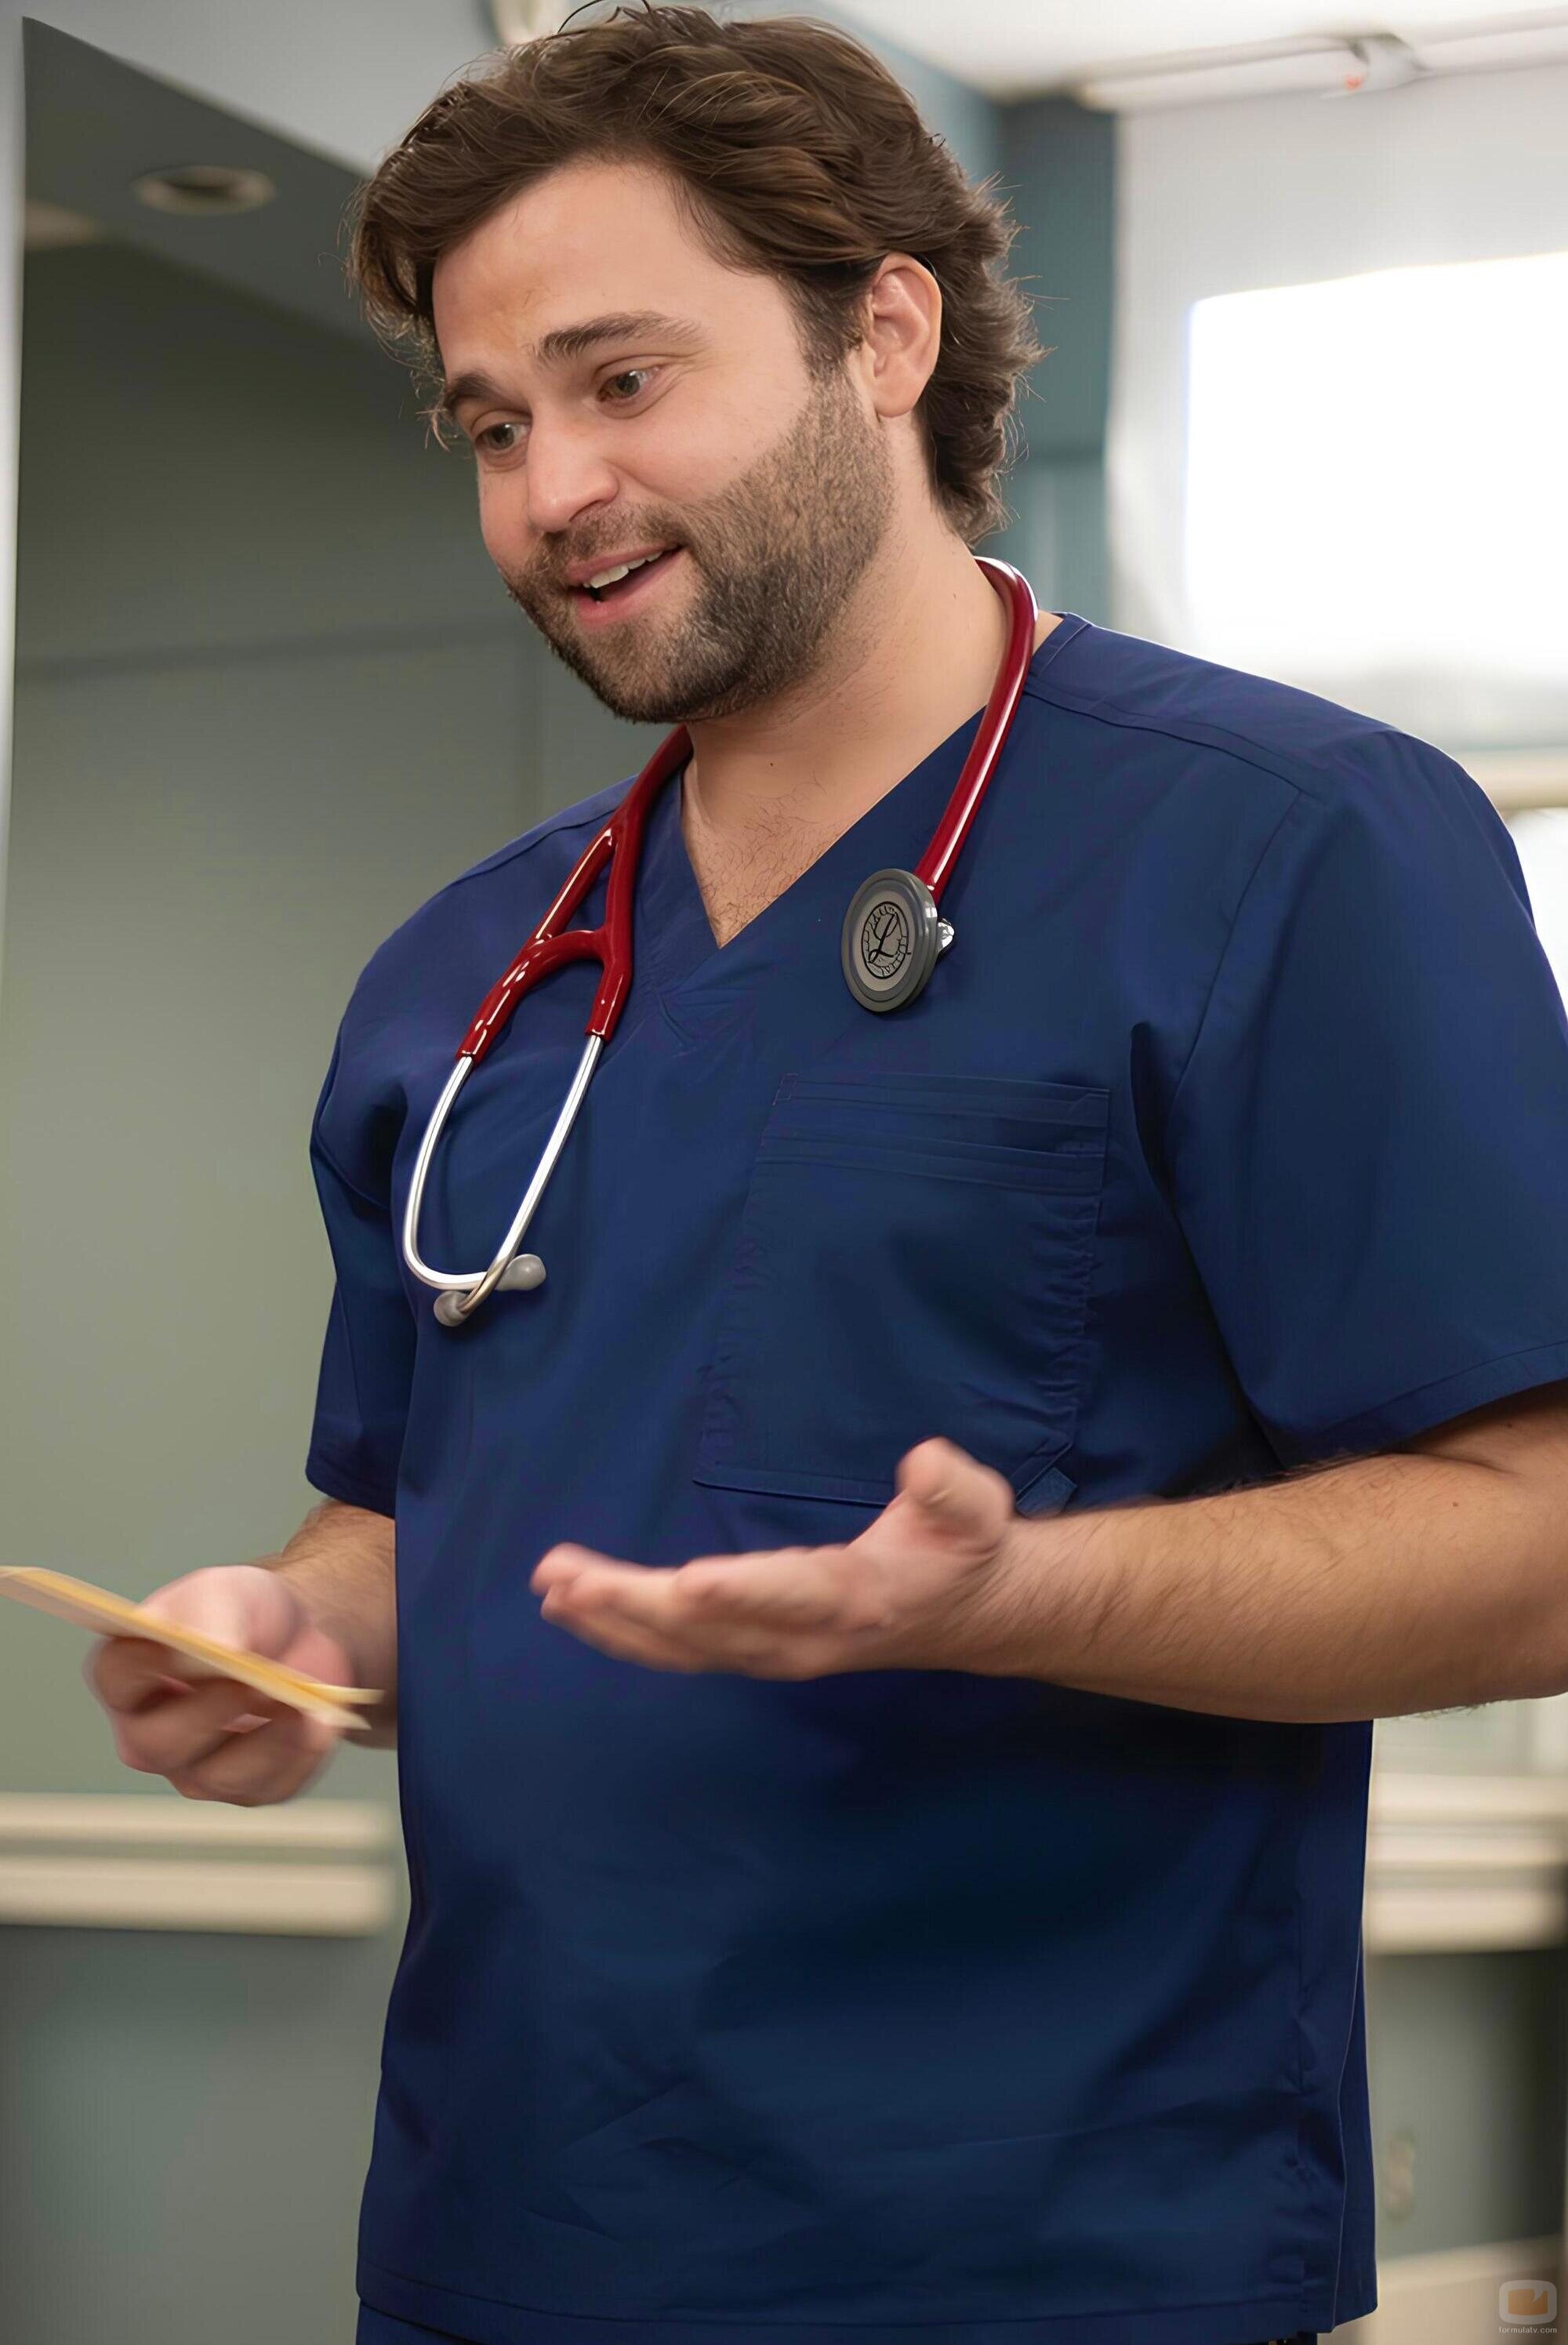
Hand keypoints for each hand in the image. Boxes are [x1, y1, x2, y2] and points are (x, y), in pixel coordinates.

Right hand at [84, 1565, 356, 1803]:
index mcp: (129, 1675)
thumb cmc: (245, 1613)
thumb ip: (209, 1612)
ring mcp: (194, 1767)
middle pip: (157, 1743)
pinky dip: (300, 1751)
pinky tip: (319, 1720)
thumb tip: (213, 1646)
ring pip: (216, 1776)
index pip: (116, 1677)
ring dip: (265, 1739)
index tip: (184, 1648)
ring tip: (299, 1702)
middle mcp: (149, 1731)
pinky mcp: (246, 1787)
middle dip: (209, 1712)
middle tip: (252, 1682)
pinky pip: (268, 1785)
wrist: (301, 1637)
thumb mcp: (226, 1591)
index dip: (144, 1666)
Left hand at [530, 1437, 1028, 1677]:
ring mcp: (774, 1652)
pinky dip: (624, 1633)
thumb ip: (953, 1489)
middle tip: (566, 1579)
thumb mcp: (976, 1509)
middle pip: (713, 1630)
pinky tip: (576, 1608)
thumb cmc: (963, 1549)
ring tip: (552, 1588)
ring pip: (684, 1647)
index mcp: (858, 1597)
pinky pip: (680, 1651)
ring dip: (613, 1621)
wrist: (967, 1614)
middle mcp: (806, 1637)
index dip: (743, 1593)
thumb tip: (923, 1461)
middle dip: (635, 1606)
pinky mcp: (753, 1650)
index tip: (688, 1585)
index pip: (795, 1594)